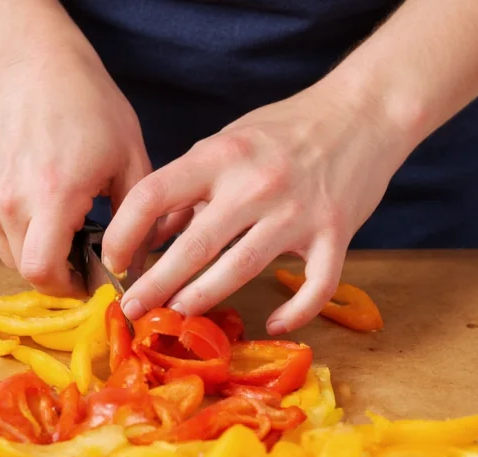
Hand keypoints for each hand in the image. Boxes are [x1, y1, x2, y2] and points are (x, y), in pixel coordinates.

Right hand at [0, 48, 150, 295]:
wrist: (32, 67)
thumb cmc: (90, 108)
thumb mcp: (131, 159)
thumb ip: (137, 221)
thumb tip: (134, 267)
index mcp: (53, 194)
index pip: (44, 272)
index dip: (69, 288)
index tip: (91, 279)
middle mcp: (10, 201)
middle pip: (26, 271)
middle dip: (58, 273)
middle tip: (83, 256)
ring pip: (9, 255)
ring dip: (37, 253)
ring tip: (64, 225)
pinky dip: (19, 233)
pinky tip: (41, 205)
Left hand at [102, 83, 410, 334]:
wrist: (363, 111)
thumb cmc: (285, 129)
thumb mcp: (227, 142)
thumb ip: (189, 188)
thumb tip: (150, 239)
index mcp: (221, 155)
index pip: (154, 195)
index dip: (124, 232)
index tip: (114, 260)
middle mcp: (255, 184)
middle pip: (193, 245)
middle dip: (155, 285)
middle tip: (132, 311)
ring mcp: (298, 211)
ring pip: (242, 269)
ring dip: (204, 300)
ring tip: (178, 321)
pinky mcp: (336, 232)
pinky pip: (315, 285)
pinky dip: (295, 310)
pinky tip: (273, 323)